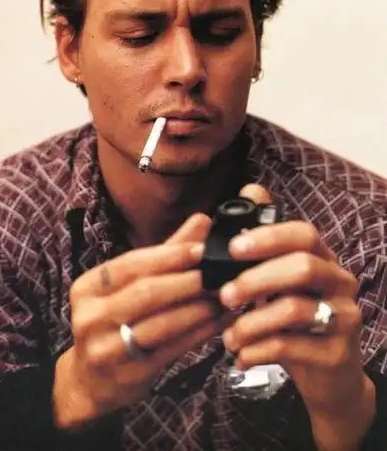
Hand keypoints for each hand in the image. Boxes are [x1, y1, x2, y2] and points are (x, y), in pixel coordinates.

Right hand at [53, 213, 227, 428]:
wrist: (89, 379)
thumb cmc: (115, 320)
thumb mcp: (129, 285)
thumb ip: (167, 252)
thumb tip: (203, 219)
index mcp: (89, 287)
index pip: (132, 264)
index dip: (170, 255)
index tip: (203, 249)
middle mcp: (91, 315)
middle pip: (147, 292)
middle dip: (189, 281)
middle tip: (221, 273)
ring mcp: (106, 348)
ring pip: (162, 323)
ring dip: (200, 308)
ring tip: (226, 296)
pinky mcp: (129, 374)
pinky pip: (172, 348)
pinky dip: (200, 332)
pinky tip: (220, 321)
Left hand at [219, 184, 375, 449]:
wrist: (329, 376)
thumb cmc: (295, 321)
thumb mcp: (279, 279)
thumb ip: (264, 240)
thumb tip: (250, 190)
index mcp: (322, 259)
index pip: (303, 234)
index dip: (268, 237)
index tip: (232, 248)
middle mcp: (339, 282)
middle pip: (302, 267)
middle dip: (255, 278)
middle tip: (224, 295)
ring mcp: (343, 318)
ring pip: (295, 309)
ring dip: (251, 322)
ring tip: (228, 336)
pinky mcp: (337, 354)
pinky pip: (292, 347)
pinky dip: (257, 351)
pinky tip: (240, 357)